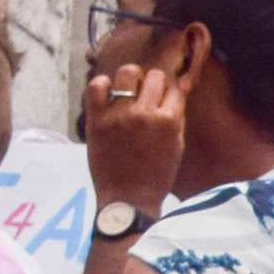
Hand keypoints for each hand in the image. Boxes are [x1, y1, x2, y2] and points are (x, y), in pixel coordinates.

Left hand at [83, 58, 191, 214]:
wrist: (128, 200)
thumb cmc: (156, 177)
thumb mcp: (176, 147)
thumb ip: (176, 118)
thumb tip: (175, 91)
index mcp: (168, 122)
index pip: (175, 88)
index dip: (171, 92)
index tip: (165, 98)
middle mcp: (144, 114)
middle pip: (154, 76)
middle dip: (154, 83)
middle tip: (148, 95)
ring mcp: (119, 116)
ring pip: (127, 73)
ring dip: (131, 79)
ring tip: (128, 91)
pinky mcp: (97, 120)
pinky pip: (97, 86)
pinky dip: (102, 85)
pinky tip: (108, 94)